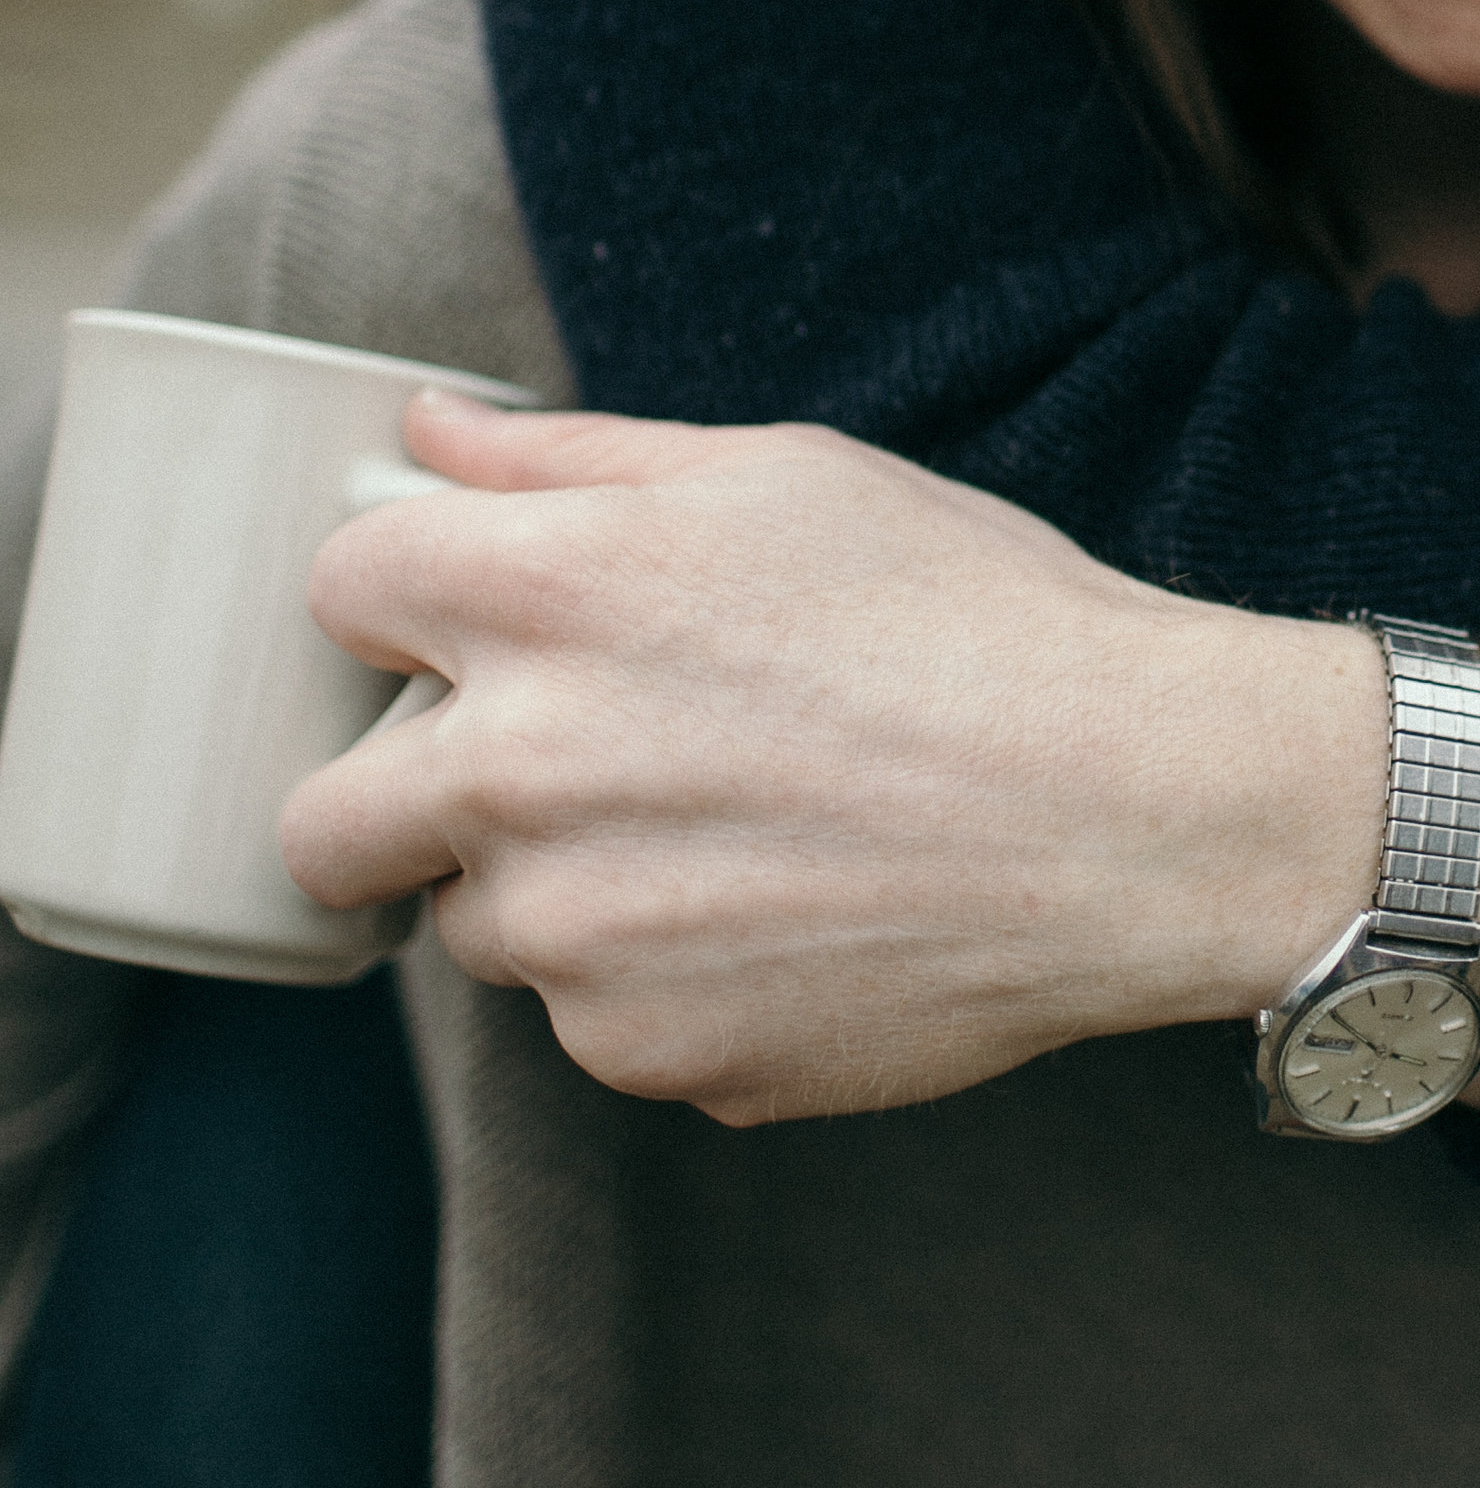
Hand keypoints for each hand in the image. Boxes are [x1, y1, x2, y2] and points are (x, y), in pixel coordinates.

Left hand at [281, 392, 1479, 1136]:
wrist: (1144, 811)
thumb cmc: (983, 619)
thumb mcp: (785, 479)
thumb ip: (572, 459)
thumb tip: (426, 434)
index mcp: (545, 593)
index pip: (340, 589)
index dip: (412, 599)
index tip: (480, 625)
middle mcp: (523, 769)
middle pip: (326, 819)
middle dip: (403, 794)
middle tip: (548, 773)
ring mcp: (579, 936)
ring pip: (478, 930)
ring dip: (556, 892)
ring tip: (731, 838)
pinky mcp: (649, 1054)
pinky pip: (596, 1020)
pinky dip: (663, 981)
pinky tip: (790, 915)